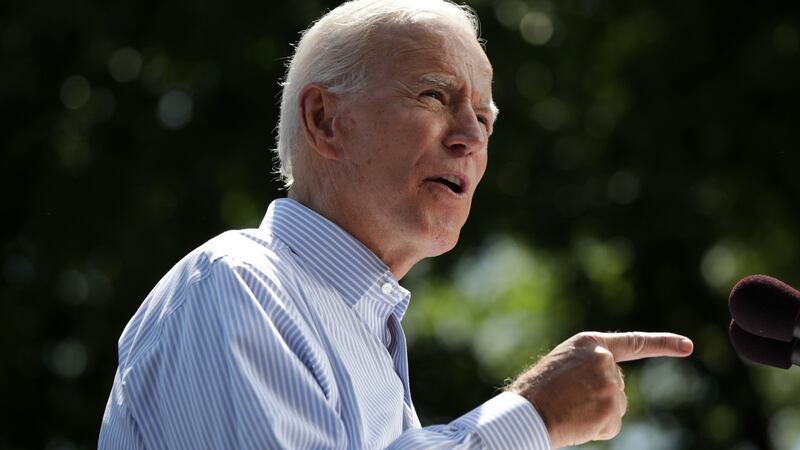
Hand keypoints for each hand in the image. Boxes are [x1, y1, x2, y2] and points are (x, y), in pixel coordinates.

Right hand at [509, 332, 693, 448]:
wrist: (526, 411)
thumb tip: (613, 385)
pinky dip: (597, 429)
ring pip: (617, 406)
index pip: (634, 343)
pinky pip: (612, 425)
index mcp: (590, 342)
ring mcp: (610, 383)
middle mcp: (604, 359)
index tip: (688, 347)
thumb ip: (590, 365)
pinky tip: (577, 423)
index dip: (664, 344)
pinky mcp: (612, 408)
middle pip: (617, 384)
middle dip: (600, 396)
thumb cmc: (537, 390)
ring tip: (571, 410)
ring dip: (598, 414)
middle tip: (570, 400)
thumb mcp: (563, 364)